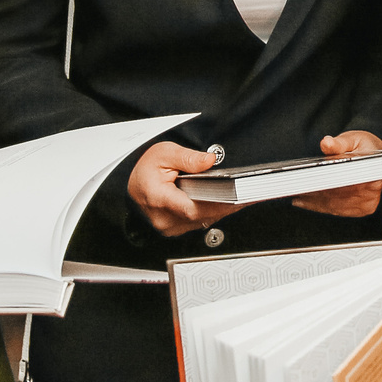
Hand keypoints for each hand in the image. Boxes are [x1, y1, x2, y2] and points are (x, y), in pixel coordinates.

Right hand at [128, 141, 245, 237]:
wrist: (130, 184)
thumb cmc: (144, 170)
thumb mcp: (163, 153)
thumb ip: (187, 157)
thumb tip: (209, 161)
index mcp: (158, 198)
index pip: (192, 207)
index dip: (218, 202)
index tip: (239, 196)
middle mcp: (164, 218)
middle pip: (202, 215)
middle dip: (228, 204)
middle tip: (251, 193)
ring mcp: (169, 226)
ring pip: (203, 220)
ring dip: (224, 208)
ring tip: (246, 195)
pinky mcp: (176, 228)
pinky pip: (200, 222)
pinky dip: (215, 211)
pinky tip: (230, 202)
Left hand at [291, 130, 381, 216]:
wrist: (376, 157)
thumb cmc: (365, 146)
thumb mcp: (352, 139)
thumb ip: (338, 143)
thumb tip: (327, 143)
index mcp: (372, 171)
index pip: (344, 180)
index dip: (325, 181)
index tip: (307, 180)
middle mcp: (371, 191)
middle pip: (337, 194)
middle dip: (314, 190)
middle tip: (294, 185)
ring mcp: (366, 203)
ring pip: (333, 205)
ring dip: (312, 200)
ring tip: (295, 192)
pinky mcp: (360, 210)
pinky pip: (334, 210)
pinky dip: (317, 206)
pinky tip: (302, 200)